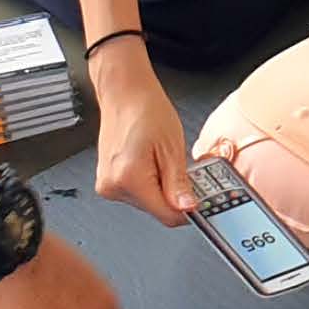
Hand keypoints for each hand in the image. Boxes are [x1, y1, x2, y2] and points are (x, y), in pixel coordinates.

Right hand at [88, 43, 195, 225]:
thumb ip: (178, 183)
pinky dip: (150, 182)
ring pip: (147, 201)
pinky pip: (136, 191)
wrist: (125, 94)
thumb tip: (187, 207)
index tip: (201, 204)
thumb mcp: (172, 147)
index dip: (188, 211)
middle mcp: (113, 185)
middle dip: (174, 195)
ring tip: (163, 159)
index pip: (165, 215)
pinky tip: (152, 161)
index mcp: (129, 178)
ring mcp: (108, 184)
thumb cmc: (146, 110)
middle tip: (183, 170)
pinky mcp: (108, 180)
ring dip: (161, 188)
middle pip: (155, 209)